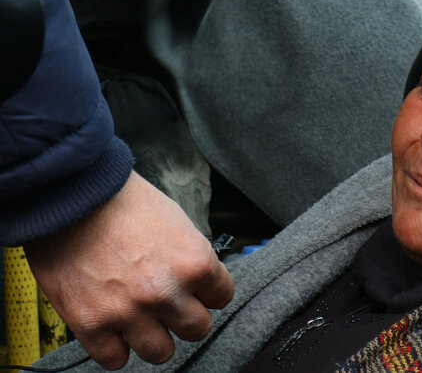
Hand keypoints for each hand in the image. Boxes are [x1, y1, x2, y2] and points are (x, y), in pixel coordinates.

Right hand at [24, 171, 234, 368]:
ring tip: (142, 321)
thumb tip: (197, 280)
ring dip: (154, 338)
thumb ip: (189, 257)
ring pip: (161, 352)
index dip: (208, 293)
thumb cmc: (121, 201)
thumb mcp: (176, 222)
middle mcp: (166, 292)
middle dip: (185, 318)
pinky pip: (115, 360)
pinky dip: (116, 348)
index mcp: (194, 263)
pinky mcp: (91, 324)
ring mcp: (129, 312)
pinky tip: (114, 330)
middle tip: (170, 307)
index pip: (222, 297)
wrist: (70, 196)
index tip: (198, 291)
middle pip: (197, 329)